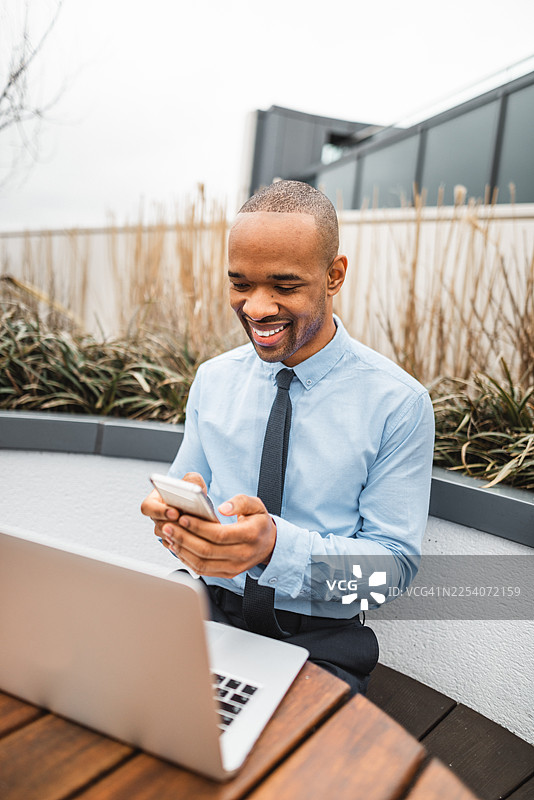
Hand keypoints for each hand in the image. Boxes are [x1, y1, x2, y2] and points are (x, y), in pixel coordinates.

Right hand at [140, 472, 207, 551]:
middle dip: (174, 525)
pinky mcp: (173, 540)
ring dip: (181, 535)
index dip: (159, 511)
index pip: (148, 507)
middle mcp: (156, 517)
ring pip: (168, 537)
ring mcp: (164, 530)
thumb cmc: (191, 489)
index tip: (175, 512)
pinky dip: (186, 543)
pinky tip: (197, 538)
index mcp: (155, 500)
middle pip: (159, 525)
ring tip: (195, 531)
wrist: (197, 503)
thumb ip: (191, 480)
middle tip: (187, 524)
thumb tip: (190, 488)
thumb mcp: (192, 480)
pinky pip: (176, 546)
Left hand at [159, 494, 276, 577]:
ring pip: (202, 563)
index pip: (220, 534)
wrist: (268, 544)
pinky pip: (202, 570)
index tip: (183, 517)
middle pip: (207, 550)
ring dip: (182, 550)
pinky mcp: (227, 573)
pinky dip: (187, 559)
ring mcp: (234, 567)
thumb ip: (240, 502)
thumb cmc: (258, 522)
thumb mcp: (256, 505)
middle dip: (184, 537)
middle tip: (169, 526)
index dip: (199, 527)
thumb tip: (223, 507)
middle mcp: (243, 555)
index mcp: (250, 536)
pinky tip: (178, 547)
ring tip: (169, 536)